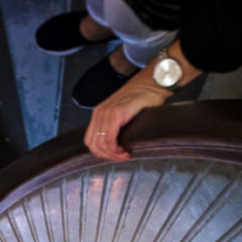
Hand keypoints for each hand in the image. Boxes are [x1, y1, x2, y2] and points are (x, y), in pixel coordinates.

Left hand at [84, 46, 200, 161]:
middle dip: (107, 156)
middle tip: (121, 157)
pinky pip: (109, 139)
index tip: (115, 155)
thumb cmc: (142, 99)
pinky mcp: (116, 113)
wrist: (151, 84)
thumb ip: (115, 126)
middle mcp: (99, 113)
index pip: (90, 141)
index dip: (101, 153)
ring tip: (125, 154)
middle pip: (93, 145)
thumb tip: (115, 147)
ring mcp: (106, 112)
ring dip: (112, 154)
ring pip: (100, 144)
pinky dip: (115, 149)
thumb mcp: (123, 114)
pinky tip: (126, 150)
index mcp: (98, 113)